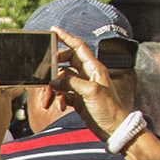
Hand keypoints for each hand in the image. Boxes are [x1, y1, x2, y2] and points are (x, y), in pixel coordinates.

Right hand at [50, 26, 131, 140]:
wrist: (115, 129)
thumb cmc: (109, 109)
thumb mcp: (90, 92)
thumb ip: (71, 84)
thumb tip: (54, 81)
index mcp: (94, 68)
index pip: (78, 47)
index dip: (66, 37)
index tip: (53, 30)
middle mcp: (88, 75)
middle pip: (66, 63)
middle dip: (54, 69)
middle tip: (44, 75)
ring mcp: (83, 87)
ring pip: (62, 81)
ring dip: (54, 90)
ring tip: (48, 101)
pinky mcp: (79, 99)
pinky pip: (64, 94)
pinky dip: (59, 99)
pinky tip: (59, 107)